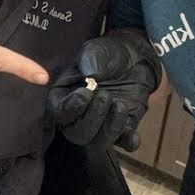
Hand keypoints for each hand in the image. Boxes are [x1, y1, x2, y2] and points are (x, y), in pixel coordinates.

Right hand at [49, 28, 166, 149]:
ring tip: (121, 104)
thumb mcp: (96, 50)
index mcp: (64, 97)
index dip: (73, 107)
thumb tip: (90, 76)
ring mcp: (101, 124)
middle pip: (77, 134)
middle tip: (106, 96)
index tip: (88, 92)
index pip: (60, 113)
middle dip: (93, 119)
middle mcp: (79, 116)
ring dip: (111, 127)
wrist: (133, 57)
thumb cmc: (107, 53)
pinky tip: (133, 132)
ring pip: (99, 142)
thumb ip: (91, 60)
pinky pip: (124, 144)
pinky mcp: (123, 128)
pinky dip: (129, 140)